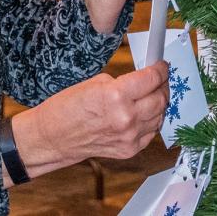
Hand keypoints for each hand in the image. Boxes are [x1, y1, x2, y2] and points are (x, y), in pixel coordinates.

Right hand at [10, 62, 168, 180]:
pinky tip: (143, 114)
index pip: (152, 79)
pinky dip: (150, 121)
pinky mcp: (129, 149)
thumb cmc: (67, 108)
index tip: (161, 66)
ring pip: (159, 116)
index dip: (160, 70)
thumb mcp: (95, 83)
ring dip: (158, 104)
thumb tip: (143, 80)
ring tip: (151, 96)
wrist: (54, 137)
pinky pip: (151, 132)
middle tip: (159, 80)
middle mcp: (126, 118)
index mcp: (116, 95)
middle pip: (160, 98)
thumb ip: (124, 82)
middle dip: (162, 86)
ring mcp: (129, 136)